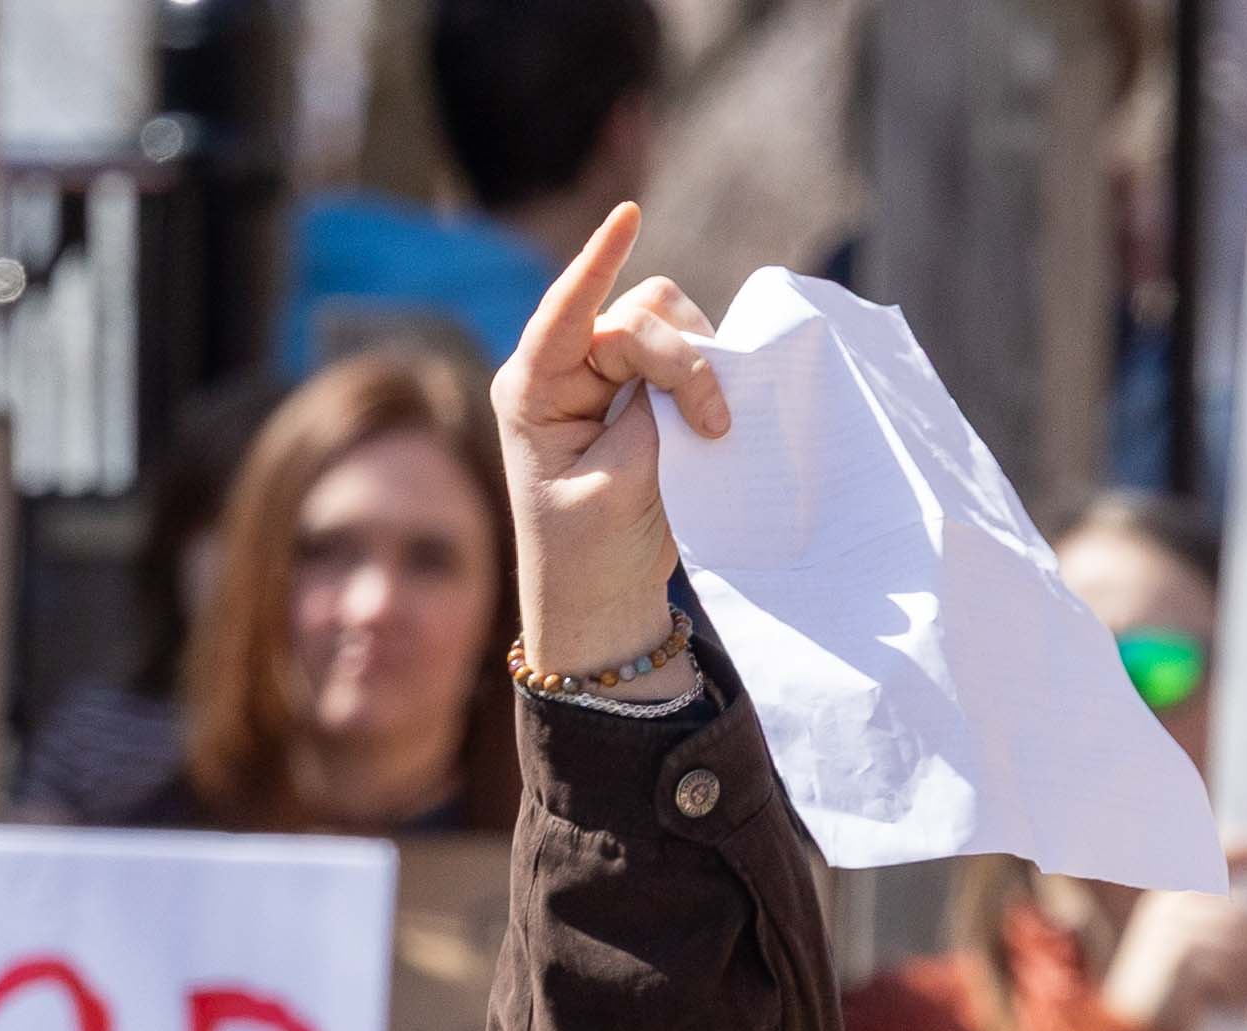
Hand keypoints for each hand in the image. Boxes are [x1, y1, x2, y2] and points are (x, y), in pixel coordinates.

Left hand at [488, 204, 731, 686]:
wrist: (599, 598)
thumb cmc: (588, 552)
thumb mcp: (620, 484)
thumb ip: (651, 413)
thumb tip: (687, 358)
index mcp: (532, 391)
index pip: (564, 312)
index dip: (597, 262)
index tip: (628, 215)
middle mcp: (563, 370)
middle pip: (640, 313)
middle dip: (683, 358)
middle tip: (709, 422)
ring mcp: (604, 375)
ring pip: (670, 320)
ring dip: (699, 365)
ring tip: (708, 428)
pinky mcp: (642, 389)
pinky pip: (687, 347)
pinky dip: (708, 372)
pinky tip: (715, 416)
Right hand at [1092, 837, 1246, 1030]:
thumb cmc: (1161, 1001)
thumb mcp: (1187, 961)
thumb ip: (1216, 937)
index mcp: (1169, 898)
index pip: (1212, 860)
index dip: (1244, 849)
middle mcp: (1168, 906)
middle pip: (1239, 913)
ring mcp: (1172, 927)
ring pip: (1239, 941)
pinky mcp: (1180, 954)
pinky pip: (1230, 965)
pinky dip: (1244, 988)